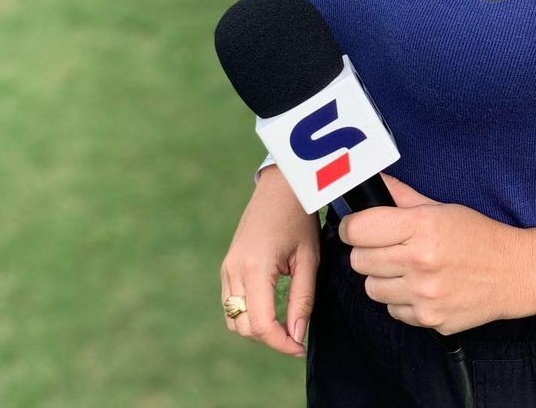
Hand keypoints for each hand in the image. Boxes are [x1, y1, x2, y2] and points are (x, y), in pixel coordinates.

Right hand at [220, 166, 319, 356]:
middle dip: (269, 338)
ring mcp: (226, 268)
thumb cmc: (300, 219)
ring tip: (285, 324)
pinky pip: (231, 303)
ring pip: (233, 318)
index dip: (280, 343)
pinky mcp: (227, 266)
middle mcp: (234, 270)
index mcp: (255, 267)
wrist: (281, 187)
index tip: (300, 348)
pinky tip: (272, 309)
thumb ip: (302, 299)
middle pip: (243, 326)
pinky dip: (248, 314)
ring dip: (256, 329)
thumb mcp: (308, 258)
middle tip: (296, 337)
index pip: (260, 324)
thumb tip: (295, 336)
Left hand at [340, 174, 532, 333]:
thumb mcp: (442, 208)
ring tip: (406, 267)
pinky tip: (421, 286)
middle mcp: (419, 262)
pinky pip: (392, 310)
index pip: (358, 229)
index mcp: (422, 226)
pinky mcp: (428, 320)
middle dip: (367, 251)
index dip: (353, 227)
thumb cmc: (478, 235)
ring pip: (371, 288)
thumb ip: (402, 196)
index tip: (358, 227)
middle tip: (388, 246)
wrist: (514, 272)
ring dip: (382, 278)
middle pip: (358, 260)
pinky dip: (401, 299)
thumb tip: (374, 182)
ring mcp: (423, 295)